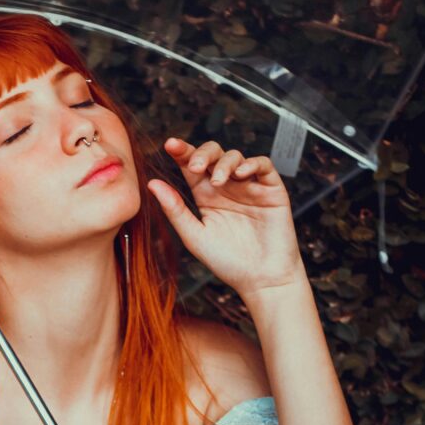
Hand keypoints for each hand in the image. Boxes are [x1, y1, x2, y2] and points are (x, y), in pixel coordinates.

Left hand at [148, 138, 306, 299]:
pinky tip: (240, 174)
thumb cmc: (227, 262)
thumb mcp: (194, 235)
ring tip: (219, 181)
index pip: (192, 167)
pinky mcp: (271, 189)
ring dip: (224, 163)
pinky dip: (251, 163)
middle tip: (194, 167)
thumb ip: (174, 209)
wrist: (261, 279)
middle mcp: (227, 188)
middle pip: (213, 154)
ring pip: (236, 156)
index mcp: (206, 196)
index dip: (182, 152)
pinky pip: (263, 165)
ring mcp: (249, 187)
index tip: (170, 145)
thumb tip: (152, 183)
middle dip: (202, 153)